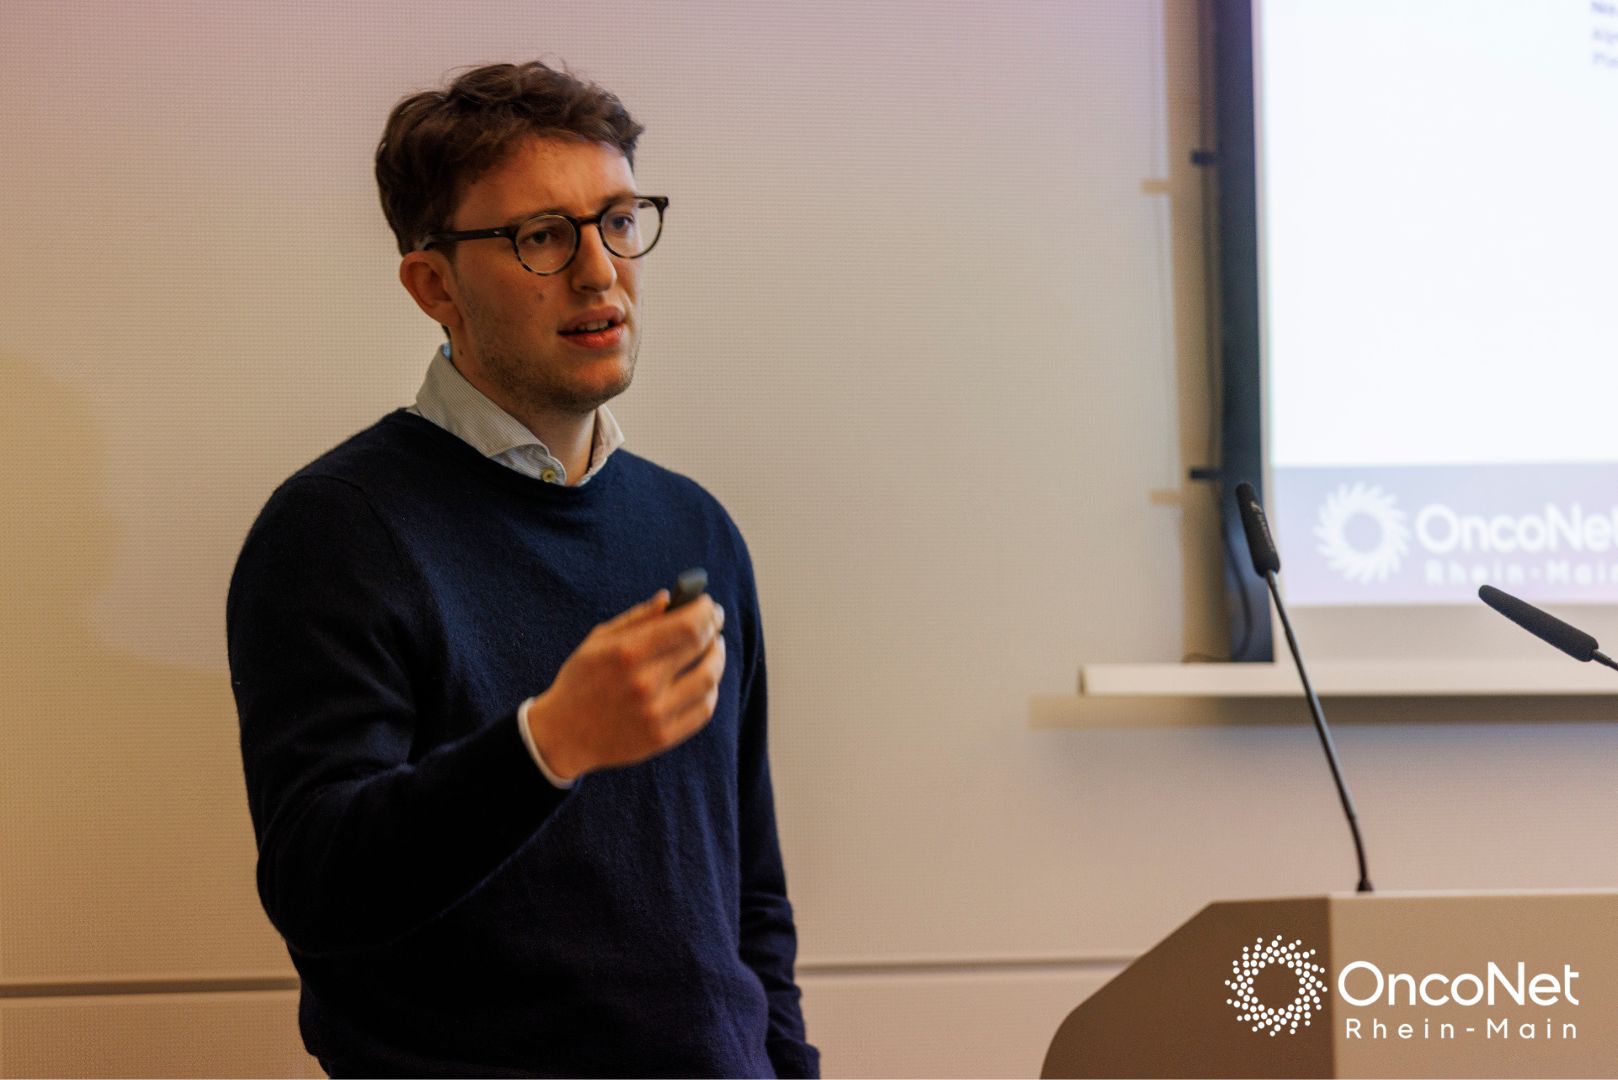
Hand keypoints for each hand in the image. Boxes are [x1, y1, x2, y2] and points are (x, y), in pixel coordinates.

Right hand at [524, 591, 726, 780]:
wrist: (563, 735)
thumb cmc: (582, 680)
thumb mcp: (599, 641)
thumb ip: (636, 618)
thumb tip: (669, 598)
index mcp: (627, 652)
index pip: (687, 625)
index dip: (705, 611)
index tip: (709, 605)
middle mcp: (644, 683)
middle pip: (702, 648)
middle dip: (714, 630)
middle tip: (715, 623)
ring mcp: (655, 714)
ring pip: (709, 680)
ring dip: (717, 659)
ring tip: (712, 650)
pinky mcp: (662, 737)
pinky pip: (703, 710)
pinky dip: (710, 690)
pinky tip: (703, 680)